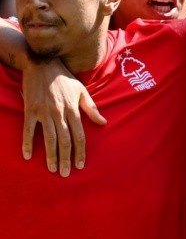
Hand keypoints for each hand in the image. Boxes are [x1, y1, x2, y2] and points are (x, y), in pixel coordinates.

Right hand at [22, 59, 105, 176]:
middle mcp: (59, 113)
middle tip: (66, 173)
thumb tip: (104, 123)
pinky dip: (27, 143)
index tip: (80, 165)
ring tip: (52, 169)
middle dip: (65, 158)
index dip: (80, 152)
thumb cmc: (64, 78)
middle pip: (64, 140)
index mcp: (73, 109)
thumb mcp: (82, 90)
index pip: (79, 136)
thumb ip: (92, 108)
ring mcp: (44, 112)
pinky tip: (28, 156)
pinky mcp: (30, 110)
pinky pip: (29, 130)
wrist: (42, 64)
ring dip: (50, 155)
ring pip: (48, 138)